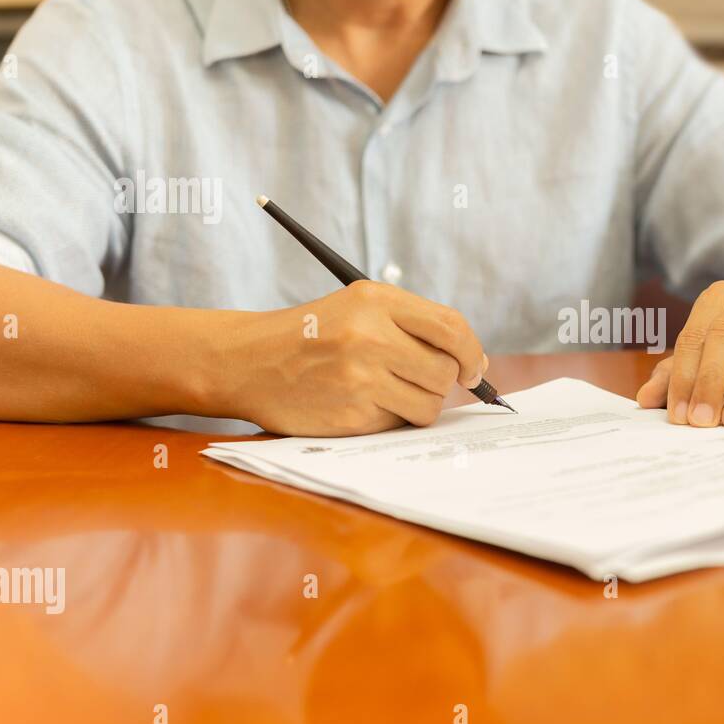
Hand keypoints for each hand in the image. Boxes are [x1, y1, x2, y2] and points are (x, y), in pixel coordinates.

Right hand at [221, 280, 484, 435]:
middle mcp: (370, 335)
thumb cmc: (313, 334)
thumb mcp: (358, 307)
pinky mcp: (352, 414)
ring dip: (418, 404)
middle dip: (442, 382)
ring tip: (386, 391)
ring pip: (429, 404)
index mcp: (377, 300)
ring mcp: (361, 377)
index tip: (473, 369)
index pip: (451, 327)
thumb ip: (414, 325)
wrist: (250, 361)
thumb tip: (473, 364)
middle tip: (417, 380)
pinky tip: (360, 403)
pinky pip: (399, 423)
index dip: (471, 352)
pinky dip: (390, 418)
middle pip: (445, 371)